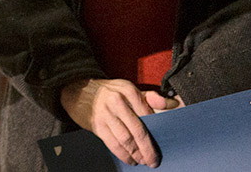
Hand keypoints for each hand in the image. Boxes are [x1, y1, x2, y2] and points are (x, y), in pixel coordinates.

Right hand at [60, 78, 176, 166]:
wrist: (78, 90)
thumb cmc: (108, 91)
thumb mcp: (128, 88)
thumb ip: (149, 97)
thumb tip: (172, 104)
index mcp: (128, 91)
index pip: (147, 115)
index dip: (156, 131)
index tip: (162, 142)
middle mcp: (117, 102)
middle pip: (137, 130)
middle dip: (147, 149)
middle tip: (154, 160)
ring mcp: (105, 114)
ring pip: (125, 140)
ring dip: (136, 154)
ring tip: (142, 161)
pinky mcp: (97, 125)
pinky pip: (112, 144)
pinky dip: (123, 154)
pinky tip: (129, 159)